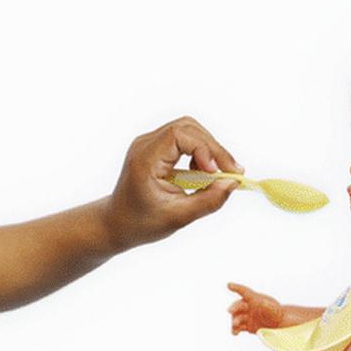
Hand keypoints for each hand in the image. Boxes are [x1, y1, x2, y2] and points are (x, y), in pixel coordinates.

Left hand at [104, 116, 243, 250]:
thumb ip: (208, 201)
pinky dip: (200, 152)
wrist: (117, 222)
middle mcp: (145, 145)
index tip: (217, 172)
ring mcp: (149, 144)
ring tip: (218, 174)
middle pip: (187, 127)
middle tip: (231, 172)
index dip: (204, 148)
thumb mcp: (178, 217)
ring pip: (188, 130)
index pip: (179, 135)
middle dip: (213, 148)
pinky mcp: (156, 148)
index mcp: (145, 159)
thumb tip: (233, 183)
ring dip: (209, 149)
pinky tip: (203, 172)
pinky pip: (184, 139)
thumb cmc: (141, 222)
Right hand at [227, 282, 283, 333]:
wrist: (278, 326)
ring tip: (235, 326)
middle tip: (229, 311)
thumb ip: (269, 307)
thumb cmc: (277, 314)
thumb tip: (263, 303)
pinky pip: (238, 327)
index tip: (229, 285)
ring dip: (234, 321)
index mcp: (254, 299)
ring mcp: (246, 316)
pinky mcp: (245, 325)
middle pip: (238, 306)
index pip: (244, 292)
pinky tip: (235, 333)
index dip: (236, 288)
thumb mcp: (274, 310)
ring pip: (237, 317)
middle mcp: (248, 306)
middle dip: (233, 307)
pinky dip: (235, 330)